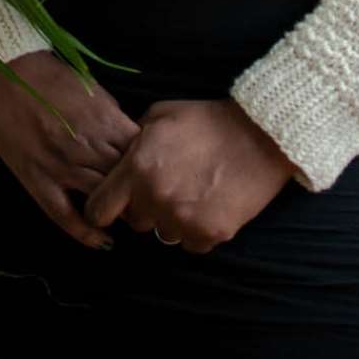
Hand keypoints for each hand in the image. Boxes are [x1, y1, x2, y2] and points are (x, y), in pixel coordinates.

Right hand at [0, 50, 143, 250]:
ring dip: (118, 211)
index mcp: (106, 121)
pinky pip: (64, 215)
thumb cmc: (51, 77)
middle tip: (150, 205)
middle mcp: (88, 146)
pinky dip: (85, 232)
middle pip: (127, 181)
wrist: (4, 73)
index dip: (155, 169)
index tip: (159, 178)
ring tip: (129, 220)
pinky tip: (102, 241)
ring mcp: (61, 166)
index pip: (144, 156)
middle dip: (142, 195)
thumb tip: (135, 145)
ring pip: (102, 199)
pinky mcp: (37, 180)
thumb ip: (116, 120)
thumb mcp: (94, 91)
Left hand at [82, 97, 296, 252]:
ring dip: (172, 219)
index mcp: (137, 168)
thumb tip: (121, 157)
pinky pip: (192, 244)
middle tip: (168, 186)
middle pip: (135, 223)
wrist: (259, 135)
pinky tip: (209, 204)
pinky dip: (198, 230)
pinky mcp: (210, 234)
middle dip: (145, 207)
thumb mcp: (161, 115)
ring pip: (164, 234)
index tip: (112, 207)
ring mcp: (182, 219)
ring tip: (193, 192)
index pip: (99, 209)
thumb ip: (134, 139)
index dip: (101, 209)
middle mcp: (155, 198)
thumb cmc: (208, 121)